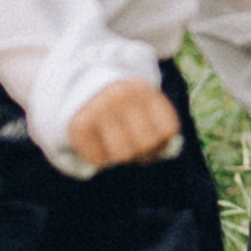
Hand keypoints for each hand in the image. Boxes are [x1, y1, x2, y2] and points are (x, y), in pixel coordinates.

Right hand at [68, 78, 184, 168]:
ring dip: (119, 157)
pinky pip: (98, 160)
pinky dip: (99, 160)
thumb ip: (164, 136)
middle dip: (141, 151)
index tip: (152, 136)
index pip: (168, 130)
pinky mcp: (79, 124)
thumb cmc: (120, 112)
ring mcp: (99, 108)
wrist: (79, 92)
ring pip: (122, 155)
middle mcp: (121, 95)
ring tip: (114, 144)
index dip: (162, 142)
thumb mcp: (144, 114)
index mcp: (143, 89)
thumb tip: (172, 148)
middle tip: (130, 142)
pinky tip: (96, 145)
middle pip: (146, 144)